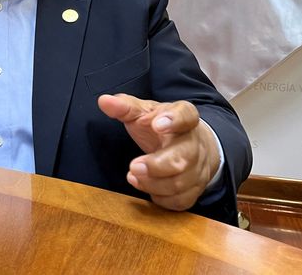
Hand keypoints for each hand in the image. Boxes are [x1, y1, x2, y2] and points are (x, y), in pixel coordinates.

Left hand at [97, 94, 219, 210]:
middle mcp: (194, 142)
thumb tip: (104, 101)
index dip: (173, 120)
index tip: (156, 124)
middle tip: (134, 166)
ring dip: (154, 184)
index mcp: (184, 117)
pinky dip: (162, 198)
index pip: (186, 115)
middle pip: (184, 156)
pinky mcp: (195, 188)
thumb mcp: (143, 111)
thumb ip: (124, 107)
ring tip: (133, 176)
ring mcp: (197, 167)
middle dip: (157, 165)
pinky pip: (181, 200)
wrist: (190, 144)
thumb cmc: (160, 127)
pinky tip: (147, 189)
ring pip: (181, 182)